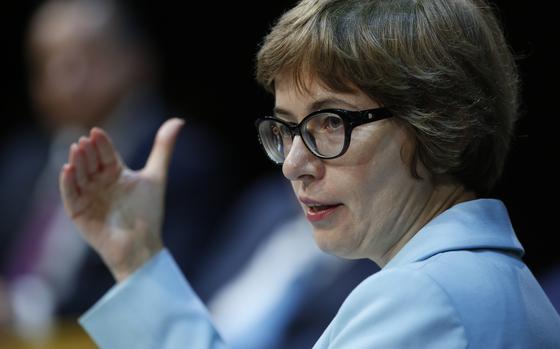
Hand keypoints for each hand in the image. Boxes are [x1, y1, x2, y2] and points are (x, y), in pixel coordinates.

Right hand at [59, 118, 183, 281]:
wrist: (142, 245)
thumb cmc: (149, 212)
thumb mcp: (156, 176)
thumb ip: (163, 148)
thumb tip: (179, 120)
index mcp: (115, 172)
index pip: (105, 153)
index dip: (101, 143)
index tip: (97, 132)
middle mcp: (99, 182)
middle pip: (91, 162)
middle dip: (87, 151)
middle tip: (85, 140)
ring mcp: (88, 197)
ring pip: (79, 175)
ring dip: (76, 163)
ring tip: (76, 150)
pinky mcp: (78, 213)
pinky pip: (69, 195)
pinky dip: (67, 183)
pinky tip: (67, 169)